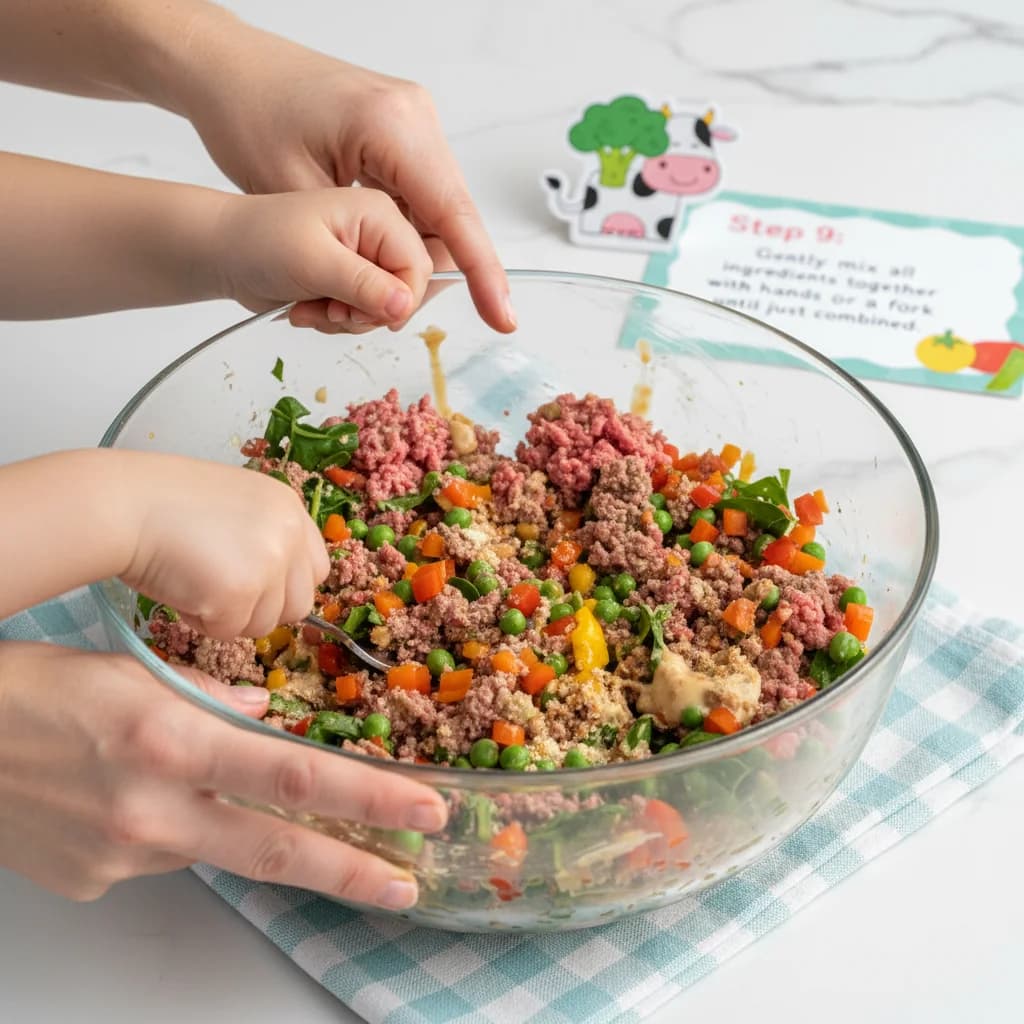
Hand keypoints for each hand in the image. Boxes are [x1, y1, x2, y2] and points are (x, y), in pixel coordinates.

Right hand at [0, 643, 446, 905]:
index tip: (423, 813)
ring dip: (226, 824)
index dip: (370, 799)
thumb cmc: (34, 691)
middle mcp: (152, 809)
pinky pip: (158, 858)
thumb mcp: (134, 674)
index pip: (297, 777)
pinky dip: (166, 829)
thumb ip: (213, 699)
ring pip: (211, 846)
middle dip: (352, 870)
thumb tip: (266, 717)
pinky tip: (125, 798)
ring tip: (171, 779)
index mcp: (171, 742)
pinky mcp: (93, 884)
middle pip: (277, 849)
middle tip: (406, 885)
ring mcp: (121, 857)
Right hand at [117, 450, 329, 638]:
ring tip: (194, 583)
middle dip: (261, 610)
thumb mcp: (235, 505)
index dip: (285, 586)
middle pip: (299, 605)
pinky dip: (202, 622)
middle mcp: (289, 534)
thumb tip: (277, 584)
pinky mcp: (240, 593)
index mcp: (290, 508)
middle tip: (220, 594)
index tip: (255, 588)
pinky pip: (230, 632)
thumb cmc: (163, 504)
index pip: (316, 569)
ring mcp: (269, 564)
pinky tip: (181, 590)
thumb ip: (264, 537)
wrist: (123, 505)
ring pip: (264, 624)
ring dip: (229, 617)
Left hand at [177, 17, 512, 333]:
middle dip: (425, 274)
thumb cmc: (247, 114)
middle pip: (451, 220)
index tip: (503, 317)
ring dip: (408, 260)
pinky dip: (400, 238)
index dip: (483, 274)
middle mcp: (415, 119)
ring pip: (436, 215)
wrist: (228, 68)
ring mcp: (412, 124)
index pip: (454, 214)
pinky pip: (419, 199)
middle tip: (381, 314)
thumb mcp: (296, 198)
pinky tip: (367, 258)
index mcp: (393, 126)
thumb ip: (356, 253)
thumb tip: (401, 297)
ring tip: (357, 286)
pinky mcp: (402, 135)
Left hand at [212, 187, 433, 333]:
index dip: (399, 301)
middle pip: (409, 291)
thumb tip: (404, 306)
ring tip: (313, 307)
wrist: (223, 252)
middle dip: (371, 313)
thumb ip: (363, 284)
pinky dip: (340, 321)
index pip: (420, 266)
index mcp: (379, 211)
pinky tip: (310, 308)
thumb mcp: (312, 261)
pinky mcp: (355, 276)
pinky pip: (368, 314)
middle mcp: (381, 230)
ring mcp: (368, 255)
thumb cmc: (257, 241)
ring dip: (350, 321)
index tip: (360, 313)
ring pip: (388, 309)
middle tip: (333, 310)